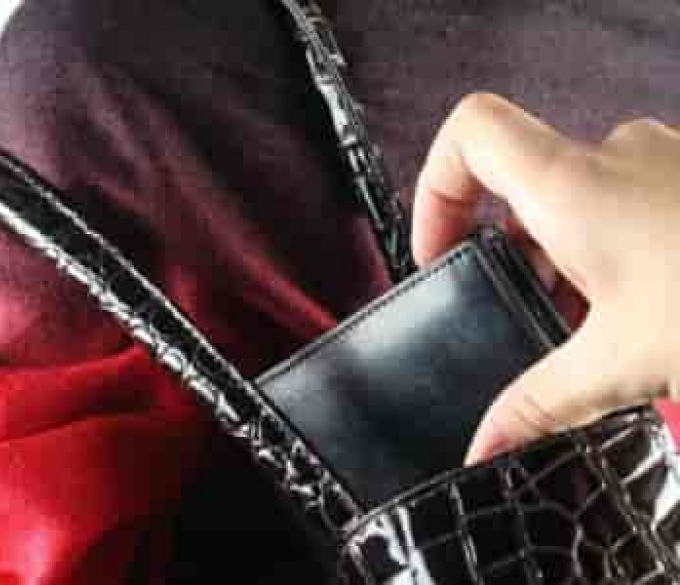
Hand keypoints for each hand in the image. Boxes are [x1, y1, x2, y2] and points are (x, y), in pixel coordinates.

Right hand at [412, 93, 679, 464]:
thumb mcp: (622, 363)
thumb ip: (540, 403)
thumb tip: (487, 444)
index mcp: (572, 186)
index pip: (471, 135)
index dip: (436, 190)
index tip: (442, 253)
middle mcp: (611, 158)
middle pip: (516, 181)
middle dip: (506, 251)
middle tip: (522, 312)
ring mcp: (655, 164)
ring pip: (572, 197)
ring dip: (560, 257)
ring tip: (588, 323)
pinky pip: (619, 201)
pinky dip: (605, 250)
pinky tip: (635, 308)